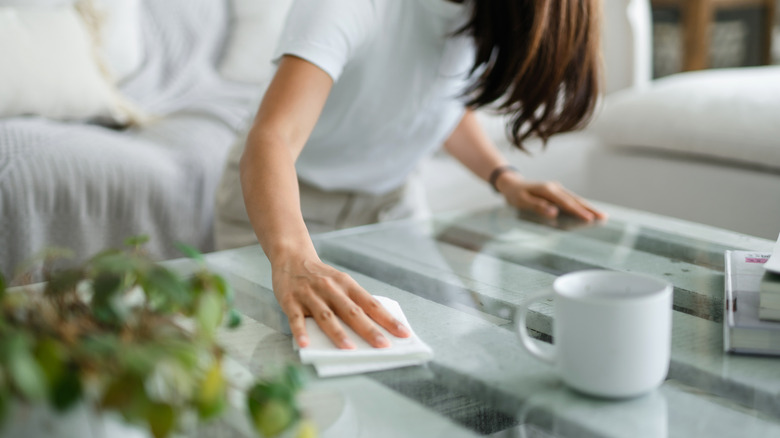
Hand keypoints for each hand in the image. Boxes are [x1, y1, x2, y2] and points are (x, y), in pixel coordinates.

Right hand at [271, 254, 410, 349]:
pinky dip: (301, 331)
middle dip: (369, 329)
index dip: (388, 319)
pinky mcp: (290, 301)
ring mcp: (310, 295)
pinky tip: (305, 344)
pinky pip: (296, 318)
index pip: (371, 304)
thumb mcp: (340, 282)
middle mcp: (331, 289)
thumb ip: (352, 301)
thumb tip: (373, 326)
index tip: (403, 333)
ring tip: (349, 349)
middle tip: (383, 345)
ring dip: (338, 333)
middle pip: (352, 311)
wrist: (291, 257)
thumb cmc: (320, 276)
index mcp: (347, 284)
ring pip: (326, 316)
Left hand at [496, 172, 606, 221]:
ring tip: (601, 216)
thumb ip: (537, 207)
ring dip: (588, 207)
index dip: (578, 212)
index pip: (566, 203)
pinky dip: (580, 205)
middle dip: (590, 209)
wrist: (511, 183)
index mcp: (548, 190)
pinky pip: (571, 200)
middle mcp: (555, 188)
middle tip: (604, 218)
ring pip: (575, 199)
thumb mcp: (521, 202)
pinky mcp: (556, 192)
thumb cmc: (515, 195)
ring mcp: (557, 189)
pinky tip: (588, 212)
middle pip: (575, 200)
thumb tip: (554, 213)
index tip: (590, 220)